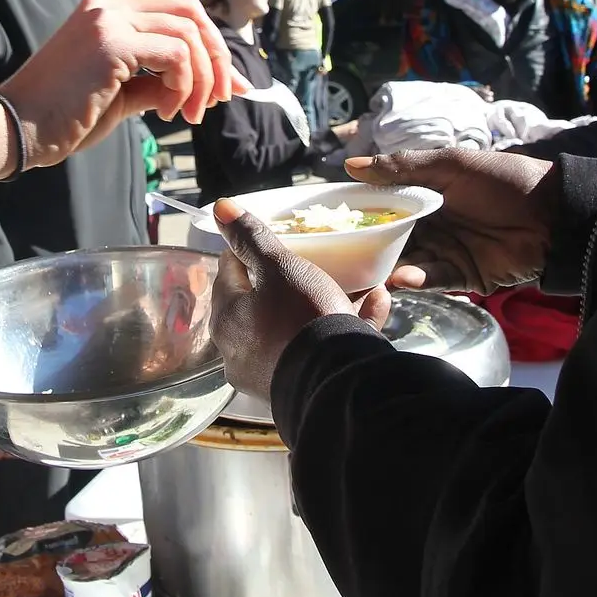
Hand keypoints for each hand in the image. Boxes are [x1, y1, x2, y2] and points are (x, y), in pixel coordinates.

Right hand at [0, 0, 242, 167]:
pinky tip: (164, 112)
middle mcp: (109, 5)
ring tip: (185, 115)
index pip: (178, 12)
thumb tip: (208, 89)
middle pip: (191, 13)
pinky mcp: (111, 42)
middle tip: (217, 100)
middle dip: (216, 57)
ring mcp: (109, 20)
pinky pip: (174, 56)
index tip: (227, 86)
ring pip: (188, 35)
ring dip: (200, 80)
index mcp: (108, 11)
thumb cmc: (62, 119)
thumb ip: (160, 82)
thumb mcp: (121, 96)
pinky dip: (182, 86)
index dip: (211, 45)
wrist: (16, 130)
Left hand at [211, 199, 389, 401]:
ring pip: (299, 327)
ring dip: (328, 301)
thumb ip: (252, 238)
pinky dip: (346, 326)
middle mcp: (241, 351)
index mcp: (227, 318)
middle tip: (317, 261)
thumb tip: (219, 207)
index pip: (230, 272)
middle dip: (293, 280)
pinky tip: (377, 303)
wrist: (338, 384)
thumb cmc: (301, 317)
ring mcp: (271, 374)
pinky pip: (323, 350)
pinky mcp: (304, 389)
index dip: (250, 251)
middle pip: (265, 302)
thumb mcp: (280, 267)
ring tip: (360, 282)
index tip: (274, 241)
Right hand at [345, 149, 559, 292]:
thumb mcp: (451, 165)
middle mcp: (432, 226)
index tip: (328, 219)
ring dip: (390, 266)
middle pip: (391, 239)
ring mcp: (447, 252)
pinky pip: (435, 280)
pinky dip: (418, 279)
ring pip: (408, 262)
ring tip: (371, 270)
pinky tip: (404, 277)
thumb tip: (350, 165)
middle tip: (338, 256)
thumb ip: (403, 167)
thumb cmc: (502, 181)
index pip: (384, 206)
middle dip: (368, 247)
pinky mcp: (464, 278)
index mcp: (426, 196)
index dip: (358, 212)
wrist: (554, 215)